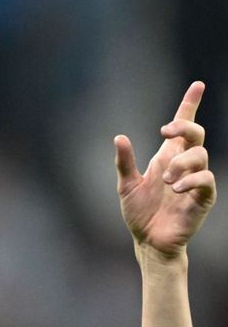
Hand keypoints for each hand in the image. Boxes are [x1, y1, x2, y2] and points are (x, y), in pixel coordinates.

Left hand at [115, 81, 216, 258]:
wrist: (148, 241)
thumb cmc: (139, 213)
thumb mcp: (126, 185)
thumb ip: (124, 162)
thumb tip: (119, 137)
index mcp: (166, 158)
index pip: (182, 127)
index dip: (189, 105)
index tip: (197, 85)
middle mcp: (183, 165)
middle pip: (196, 133)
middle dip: (184, 126)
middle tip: (165, 132)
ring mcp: (195, 180)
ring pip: (200, 155)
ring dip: (182, 162)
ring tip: (166, 180)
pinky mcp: (203, 197)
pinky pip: (207, 179)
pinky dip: (192, 179)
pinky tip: (176, 188)